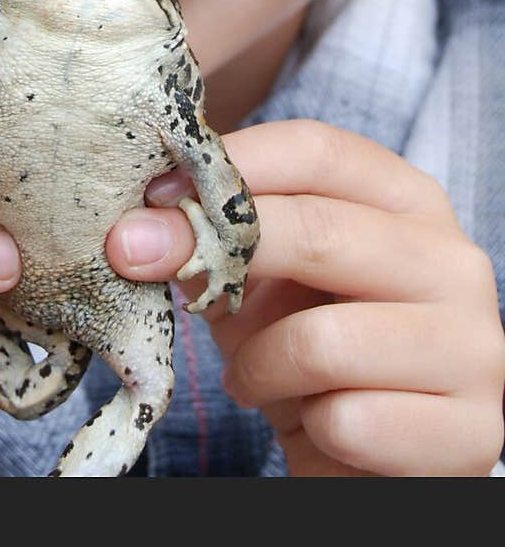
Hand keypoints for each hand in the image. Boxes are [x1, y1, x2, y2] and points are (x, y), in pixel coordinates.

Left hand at [106, 120, 504, 475]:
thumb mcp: (264, 274)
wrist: (374, 454)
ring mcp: (473, 347)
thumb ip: (221, 233)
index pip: (318, 150)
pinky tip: (315, 423)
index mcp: (407, 200)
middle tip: (134, 257)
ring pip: (324, 342)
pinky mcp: (470, 432)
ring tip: (254, 376)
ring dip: (261, 366)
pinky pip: (350, 422)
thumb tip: (141, 220)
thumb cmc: (312, 341)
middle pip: (320, 229)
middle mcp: (453, 260)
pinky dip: (309, 428)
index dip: (229, 164)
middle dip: (212, 246)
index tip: (152, 191)